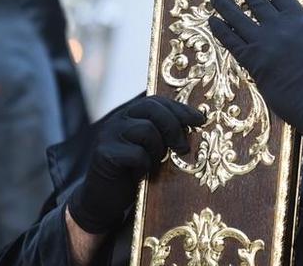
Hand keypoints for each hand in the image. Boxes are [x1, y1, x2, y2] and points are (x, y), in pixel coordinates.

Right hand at [67, 95, 204, 233]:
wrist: (103, 201)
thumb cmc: (134, 172)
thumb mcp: (152, 148)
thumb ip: (164, 133)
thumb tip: (197, 123)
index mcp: (131, 114)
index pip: (157, 101)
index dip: (180, 109)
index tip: (200, 120)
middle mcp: (118, 119)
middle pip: (152, 109)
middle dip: (173, 127)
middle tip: (183, 148)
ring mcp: (108, 135)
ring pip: (146, 130)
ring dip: (158, 149)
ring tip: (156, 163)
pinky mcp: (104, 153)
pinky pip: (136, 154)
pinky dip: (144, 166)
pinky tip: (140, 174)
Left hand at [208, 0, 302, 138]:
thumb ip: (302, 35)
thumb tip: (293, 34)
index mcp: (299, 21)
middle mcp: (279, 27)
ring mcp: (264, 44)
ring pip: (237, 17)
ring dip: (223, 3)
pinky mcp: (253, 63)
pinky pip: (231, 42)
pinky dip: (220, 30)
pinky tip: (213, 21)